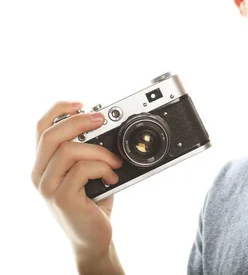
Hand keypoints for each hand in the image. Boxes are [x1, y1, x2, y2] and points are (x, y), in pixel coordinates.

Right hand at [31, 101, 123, 259]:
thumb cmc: (93, 200)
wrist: (94, 236)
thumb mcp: (89, 169)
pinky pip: (82, 169)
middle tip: (102, 119)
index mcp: (44, 162)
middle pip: (50, 134)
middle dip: (79, 121)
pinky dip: (103, 168)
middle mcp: (39, 173)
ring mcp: (47, 187)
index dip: (58, 109)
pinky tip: (112, 177)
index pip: (41, 128)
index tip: (81, 103)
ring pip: (69, 150)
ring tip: (114, 162)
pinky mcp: (61, 198)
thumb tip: (106, 123)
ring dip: (99, 151)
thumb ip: (89, 148)